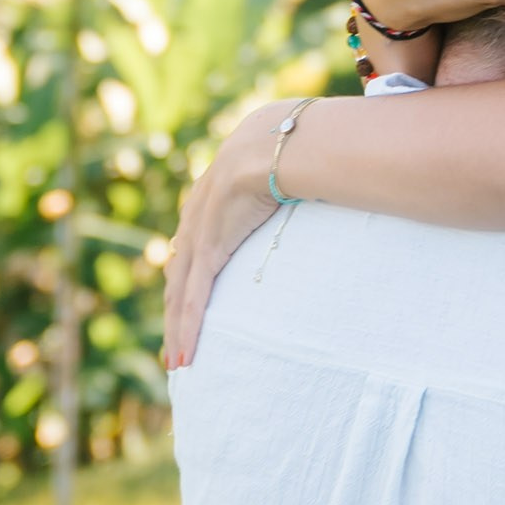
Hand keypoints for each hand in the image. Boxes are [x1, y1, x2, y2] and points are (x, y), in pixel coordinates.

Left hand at [161, 99, 291, 369]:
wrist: (279, 142)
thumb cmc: (293, 147)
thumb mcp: (284, 170)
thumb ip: (292, 184)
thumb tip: (330, 183)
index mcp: (210, 199)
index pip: (192, 248)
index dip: (187, 278)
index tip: (188, 303)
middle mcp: (195, 219)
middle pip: (178, 277)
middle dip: (174, 312)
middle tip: (176, 346)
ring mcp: (198, 236)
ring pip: (179, 295)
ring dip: (177, 330)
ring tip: (179, 363)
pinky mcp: (209, 250)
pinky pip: (194, 298)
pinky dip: (188, 329)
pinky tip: (184, 356)